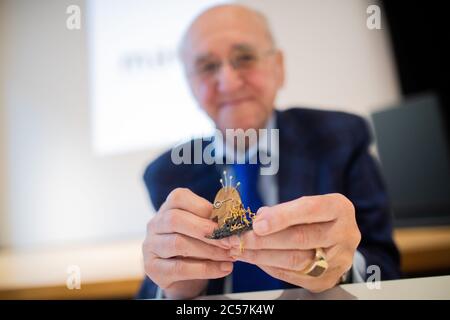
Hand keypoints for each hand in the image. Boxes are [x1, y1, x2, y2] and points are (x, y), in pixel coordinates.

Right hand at [142, 188, 233, 298]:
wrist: (179, 273)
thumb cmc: (194, 242)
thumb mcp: (201, 226)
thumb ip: (212, 220)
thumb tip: (232, 222)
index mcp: (167, 206)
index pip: (180, 198)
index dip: (205, 209)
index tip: (226, 221)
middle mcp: (154, 224)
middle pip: (175, 219)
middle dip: (205, 230)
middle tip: (229, 240)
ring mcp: (151, 246)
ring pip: (178, 244)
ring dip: (209, 251)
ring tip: (230, 256)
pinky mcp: (153, 269)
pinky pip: (181, 268)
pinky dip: (206, 269)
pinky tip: (224, 269)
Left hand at [228, 193, 360, 291]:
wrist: (336, 238)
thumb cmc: (315, 218)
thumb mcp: (303, 205)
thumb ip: (282, 211)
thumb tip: (257, 220)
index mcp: (338, 208)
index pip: (309, 209)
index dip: (281, 217)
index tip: (257, 223)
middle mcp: (345, 234)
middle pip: (301, 238)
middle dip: (264, 240)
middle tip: (240, 239)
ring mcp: (339, 260)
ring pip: (296, 260)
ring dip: (263, 256)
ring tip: (242, 250)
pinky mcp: (327, 279)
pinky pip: (293, 276)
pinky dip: (270, 267)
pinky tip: (256, 259)